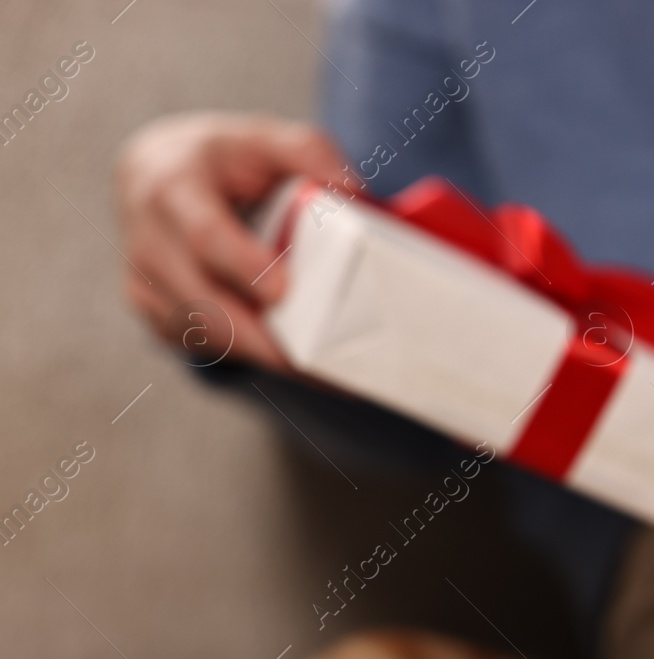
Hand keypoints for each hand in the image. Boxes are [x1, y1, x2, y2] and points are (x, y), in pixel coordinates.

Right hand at [116, 112, 350, 370]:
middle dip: (264, 339)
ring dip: (264, 354)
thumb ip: (309, 154)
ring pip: (204, 332)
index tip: (281, 292)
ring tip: (324, 370)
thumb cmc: (222, 158)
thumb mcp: (263, 138)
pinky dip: (249, 352)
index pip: (205, 235)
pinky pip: (202, 343)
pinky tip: (292, 357)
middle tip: (322, 365)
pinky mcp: (151, 309)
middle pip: (204, 302)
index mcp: (172, 187)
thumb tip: (354, 192)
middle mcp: (148, 238)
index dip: (242, 265)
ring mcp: (143, 279)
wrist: (157, 172)